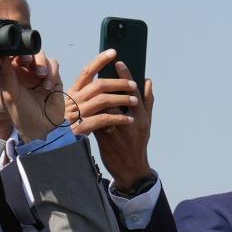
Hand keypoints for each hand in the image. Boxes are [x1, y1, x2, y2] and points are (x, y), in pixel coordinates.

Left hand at [2, 50, 65, 141]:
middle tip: (27, 62)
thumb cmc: (22, 114)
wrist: (42, 128)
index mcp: (11, 72)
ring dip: (41, 63)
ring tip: (41, 76)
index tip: (15, 55)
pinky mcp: (54, 77)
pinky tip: (48, 86)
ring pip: (42, 55)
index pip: (12, 53)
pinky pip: (54, 65)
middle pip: (28, 50)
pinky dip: (52, 72)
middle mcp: (25, 70)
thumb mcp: (11, 94)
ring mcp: (40, 73)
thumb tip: (1, 54)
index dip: (14, 50)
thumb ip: (7, 74)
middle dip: (29, 54)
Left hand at [69, 49, 154, 184]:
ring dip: (96, 97)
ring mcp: (117, 131)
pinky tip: (84, 103)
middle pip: (117, 98)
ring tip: (90, 85)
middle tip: (99, 69)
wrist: (130, 169)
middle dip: (107, 83)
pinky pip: (95, 120)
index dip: (126, 77)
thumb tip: (147, 81)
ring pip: (104, 109)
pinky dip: (90, 111)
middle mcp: (131, 124)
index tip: (119, 62)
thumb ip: (147, 102)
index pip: (134, 93)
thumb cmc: (138, 143)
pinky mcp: (104, 138)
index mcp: (141, 118)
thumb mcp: (146, 123)